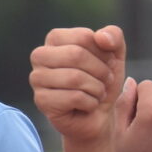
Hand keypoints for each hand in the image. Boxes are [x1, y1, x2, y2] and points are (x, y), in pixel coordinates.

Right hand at [30, 26, 127, 142]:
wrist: (99, 115)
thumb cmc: (102, 81)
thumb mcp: (115, 56)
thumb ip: (114, 37)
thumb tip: (101, 36)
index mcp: (55, 38)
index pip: (84, 37)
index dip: (104, 53)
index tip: (107, 63)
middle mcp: (40, 55)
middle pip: (76, 54)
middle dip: (101, 71)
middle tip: (105, 81)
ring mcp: (37, 78)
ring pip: (75, 77)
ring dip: (97, 88)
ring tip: (97, 93)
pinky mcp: (41, 100)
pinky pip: (74, 97)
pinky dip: (91, 102)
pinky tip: (88, 105)